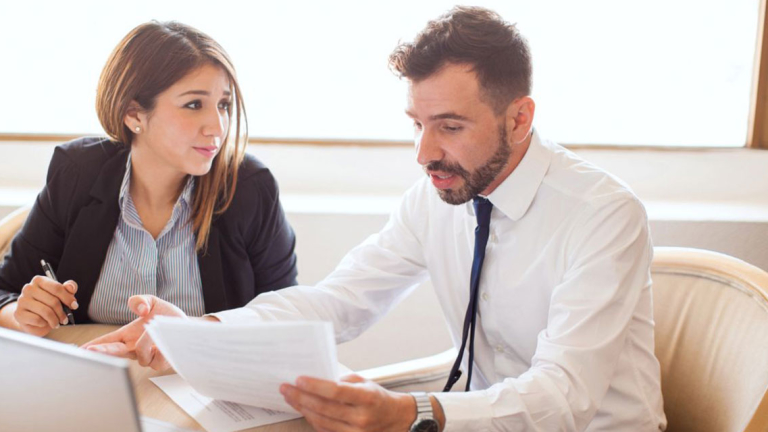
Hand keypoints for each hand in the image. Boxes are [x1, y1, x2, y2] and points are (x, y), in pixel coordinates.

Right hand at [13, 275, 77, 336]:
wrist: (32, 317)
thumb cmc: (49, 303)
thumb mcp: (61, 294)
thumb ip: (69, 288)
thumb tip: (70, 287)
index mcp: (39, 280)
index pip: (57, 288)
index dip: (68, 298)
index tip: (74, 306)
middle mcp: (28, 288)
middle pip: (53, 301)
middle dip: (62, 312)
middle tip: (65, 319)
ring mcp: (22, 300)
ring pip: (45, 311)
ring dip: (55, 320)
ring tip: (57, 323)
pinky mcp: (19, 313)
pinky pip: (37, 320)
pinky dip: (44, 323)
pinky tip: (45, 323)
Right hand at [81, 295, 185, 370]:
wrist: (188, 325)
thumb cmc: (167, 316)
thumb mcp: (151, 301)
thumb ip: (140, 300)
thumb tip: (139, 309)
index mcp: (126, 335)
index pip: (106, 342)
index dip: (93, 346)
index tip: (81, 350)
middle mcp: (133, 347)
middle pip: (113, 353)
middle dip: (101, 352)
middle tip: (89, 351)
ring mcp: (146, 356)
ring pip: (139, 355)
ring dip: (146, 341)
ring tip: (156, 329)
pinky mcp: (160, 362)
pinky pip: (155, 360)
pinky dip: (159, 350)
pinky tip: (163, 344)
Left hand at [280, 374, 416, 431]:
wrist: (396, 418)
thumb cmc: (377, 397)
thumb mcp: (365, 382)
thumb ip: (343, 381)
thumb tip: (317, 379)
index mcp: (366, 398)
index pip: (335, 391)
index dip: (315, 386)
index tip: (298, 379)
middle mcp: (361, 417)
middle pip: (324, 408)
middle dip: (301, 397)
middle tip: (285, 388)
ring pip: (321, 421)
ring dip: (302, 408)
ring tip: (290, 397)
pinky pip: (325, 430)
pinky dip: (311, 419)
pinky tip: (303, 409)